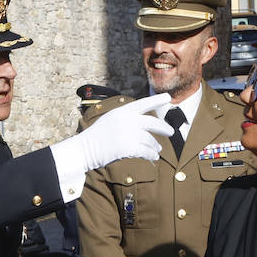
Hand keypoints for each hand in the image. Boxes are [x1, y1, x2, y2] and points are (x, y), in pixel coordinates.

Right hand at [50, 93, 173, 171]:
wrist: (84, 149)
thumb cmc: (97, 136)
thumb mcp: (111, 119)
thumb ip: (127, 118)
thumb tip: (145, 125)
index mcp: (122, 111)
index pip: (143, 103)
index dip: (157, 100)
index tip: (168, 98)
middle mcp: (127, 120)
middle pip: (153, 123)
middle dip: (164, 128)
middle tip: (171, 132)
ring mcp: (127, 133)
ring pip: (150, 140)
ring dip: (155, 146)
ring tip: (157, 150)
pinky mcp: (127, 147)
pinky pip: (145, 151)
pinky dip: (151, 155)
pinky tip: (153, 157)